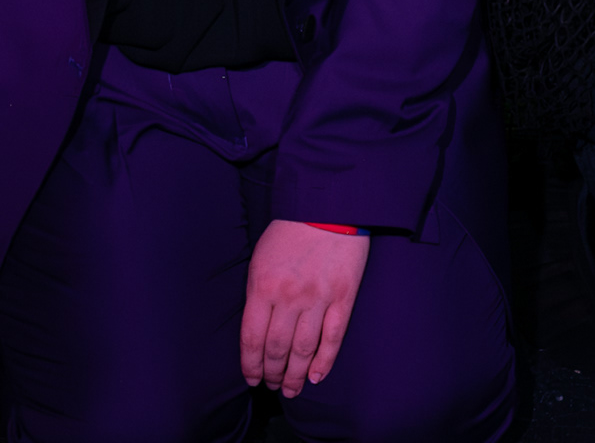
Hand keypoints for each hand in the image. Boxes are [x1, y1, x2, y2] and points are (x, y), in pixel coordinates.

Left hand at [241, 219, 367, 394]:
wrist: (329, 204)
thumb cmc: (290, 230)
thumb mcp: (260, 259)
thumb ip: (258, 295)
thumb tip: (258, 330)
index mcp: (263, 287)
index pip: (252, 339)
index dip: (250, 365)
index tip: (251, 379)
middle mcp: (290, 297)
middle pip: (277, 349)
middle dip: (272, 373)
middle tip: (272, 386)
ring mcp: (319, 298)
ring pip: (304, 350)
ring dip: (296, 375)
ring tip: (291, 389)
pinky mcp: (343, 297)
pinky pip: (333, 337)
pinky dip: (324, 361)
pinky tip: (316, 377)